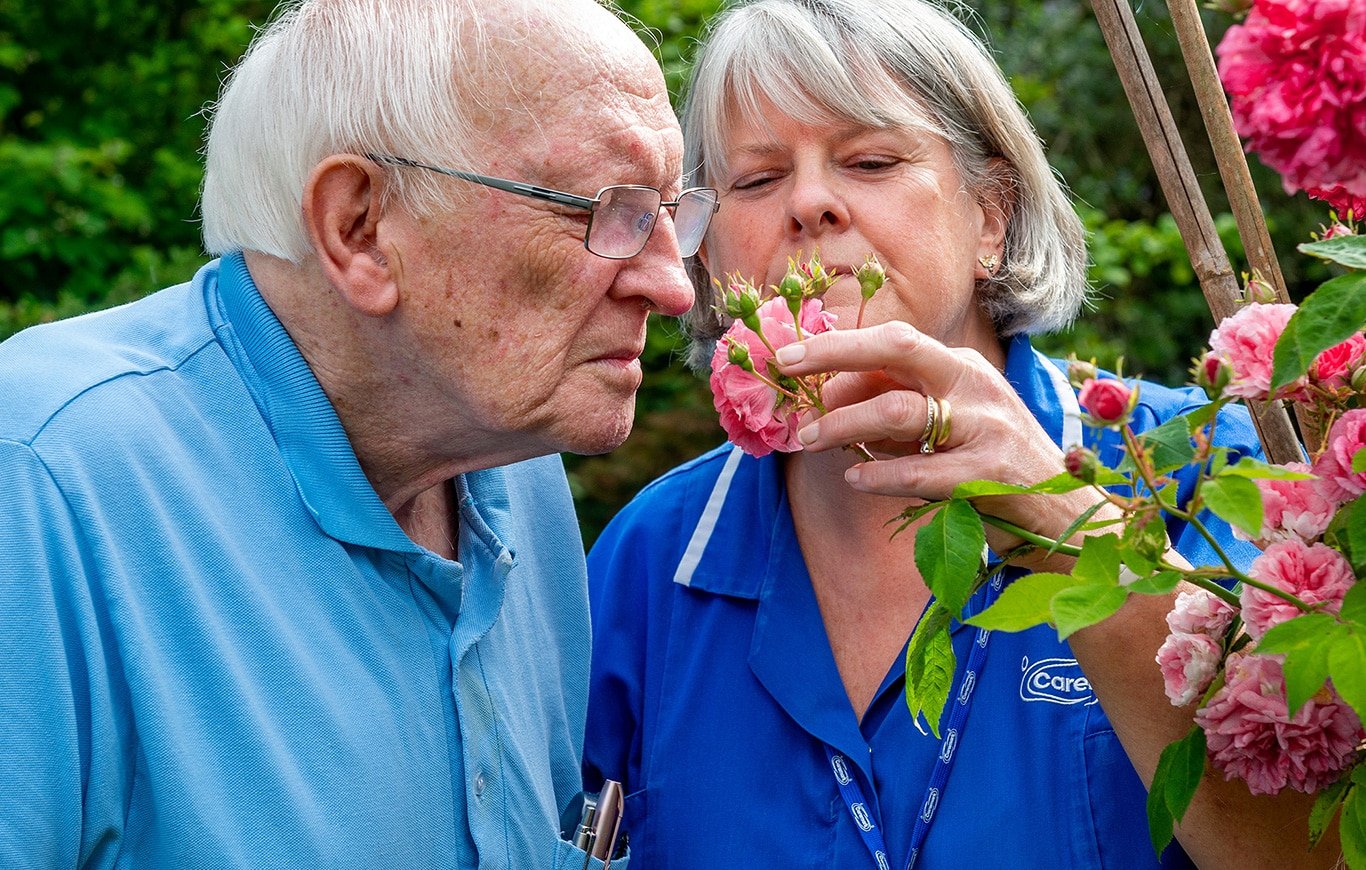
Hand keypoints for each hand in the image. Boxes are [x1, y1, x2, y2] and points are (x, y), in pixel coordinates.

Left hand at [774, 320, 1108, 554]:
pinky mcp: (989, 475)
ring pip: (898, 412)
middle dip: (833, 353)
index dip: (837, 343)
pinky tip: (854, 477)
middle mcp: (974, 386)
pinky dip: (878, 474)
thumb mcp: (946, 428)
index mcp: (961, 369)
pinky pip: (918, 471)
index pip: (892, 340)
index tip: (789, 353)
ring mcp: (985, 427)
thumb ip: (895, 412)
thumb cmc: (992, 471)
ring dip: (843, 425)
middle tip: (786, 370)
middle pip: (896, 349)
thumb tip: (828, 399)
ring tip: (809, 441)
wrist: (1066, 520)